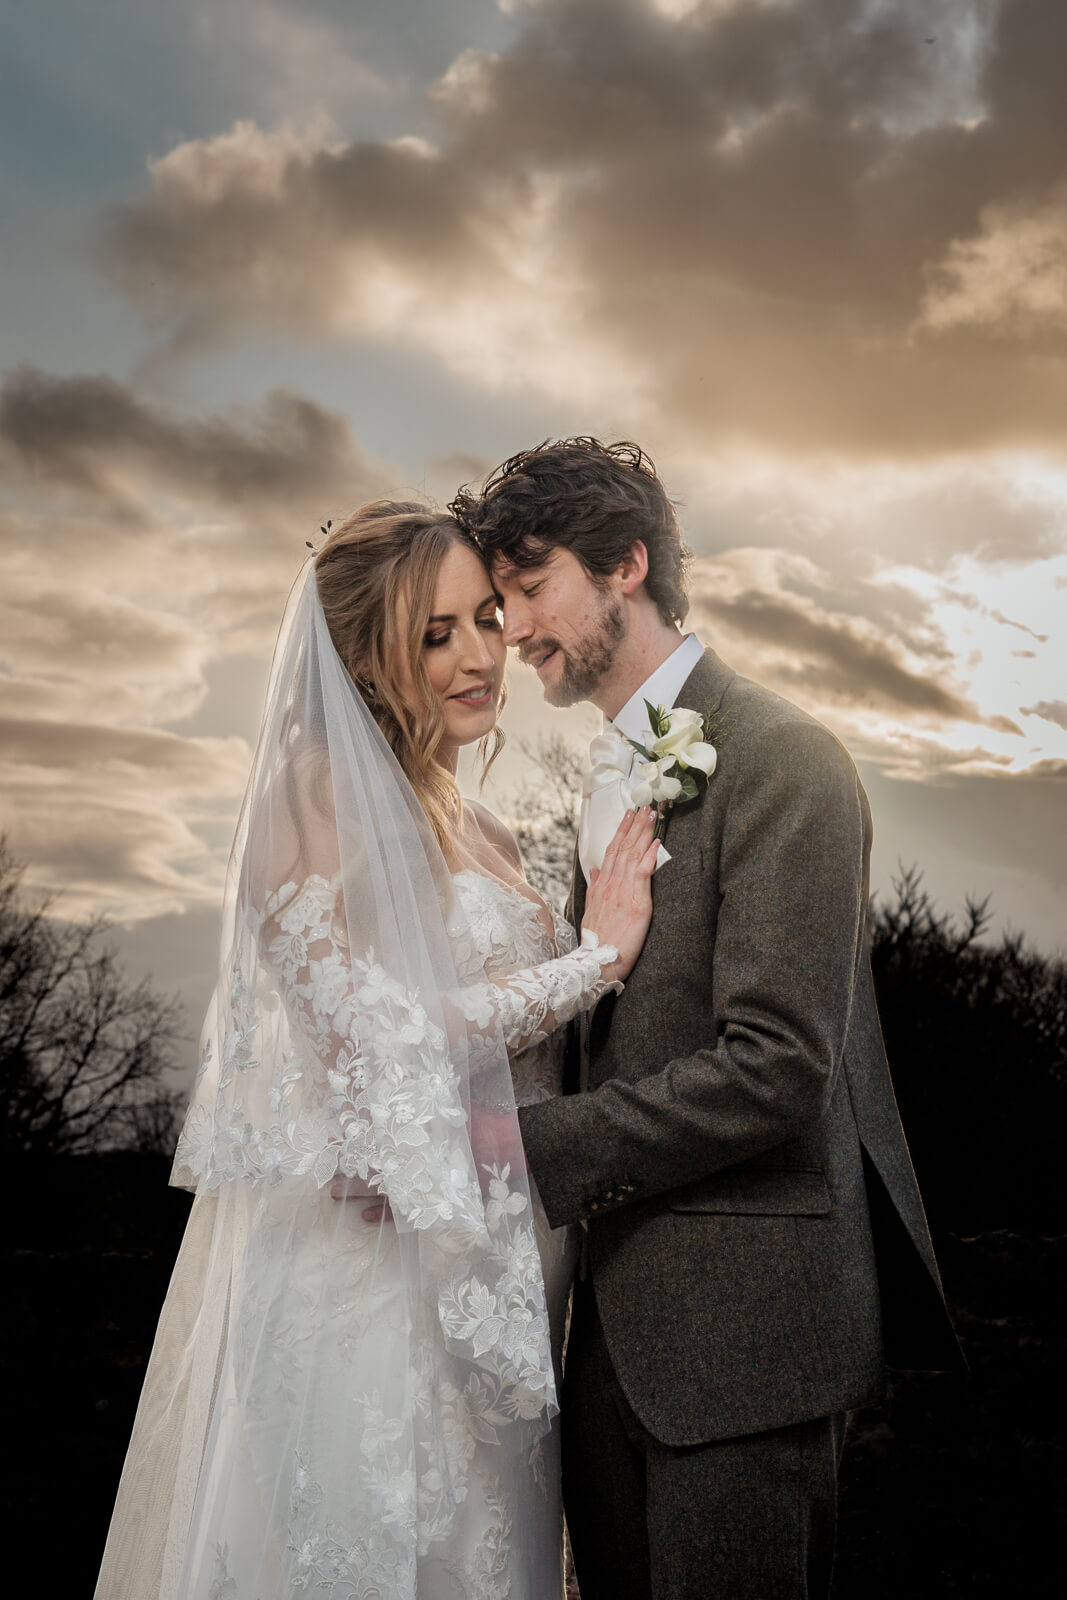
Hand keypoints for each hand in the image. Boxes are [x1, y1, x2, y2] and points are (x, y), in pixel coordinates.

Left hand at [332, 1105, 527, 1224]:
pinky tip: (366, 1218)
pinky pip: (406, 1211)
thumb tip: (395, 1070)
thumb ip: (426, 1094)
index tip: (330, 1136)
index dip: (354, 1138)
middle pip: (375, 1163)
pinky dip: (386, 1215)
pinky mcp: (437, 1198)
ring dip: (358, 1191)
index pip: (377, 1137)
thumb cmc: (481, 1119)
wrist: (512, 1146)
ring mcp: (425, 1180)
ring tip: (333, 1193)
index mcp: (418, 1133)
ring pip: (384, 1188)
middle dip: (348, 1166)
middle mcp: (417, 1157)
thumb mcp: (451, 1100)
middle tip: (322, 1169)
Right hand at [582, 805, 657, 982]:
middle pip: (623, 847)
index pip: (612, 851)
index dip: (621, 831)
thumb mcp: (591, 912)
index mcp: (602, 886)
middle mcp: (611, 885)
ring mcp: (622, 892)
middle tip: (643, 804)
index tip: (628, 814)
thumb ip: (595, 889)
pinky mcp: (636, 903)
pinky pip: (643, 873)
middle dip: (634, 825)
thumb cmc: (597, 942)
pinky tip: (656, 842)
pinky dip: (650, 855)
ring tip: (651, 814)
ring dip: (643, 832)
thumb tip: (596, 871)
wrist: (597, 963)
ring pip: (633, 855)